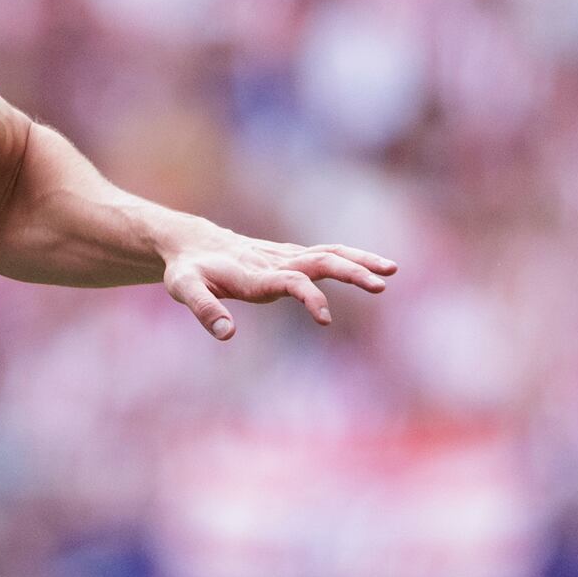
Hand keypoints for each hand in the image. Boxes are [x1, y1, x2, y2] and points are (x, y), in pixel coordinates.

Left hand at [160, 230, 395, 335]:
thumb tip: (227, 333)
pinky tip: (373, 267)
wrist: (191, 243)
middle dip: (351, 272)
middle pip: (320, 262)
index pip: (290, 282)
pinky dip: (350, 257)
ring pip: (328, 253)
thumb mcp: (185, 290)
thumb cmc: (187, 271)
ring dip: (359, 261)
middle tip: (381, 284)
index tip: (325, 318)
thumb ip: (204, 310)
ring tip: (392, 270)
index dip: (309, 297)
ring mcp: (284, 257)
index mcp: (256, 275)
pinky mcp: (288, 256)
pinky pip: (325, 253)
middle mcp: (275, 262)